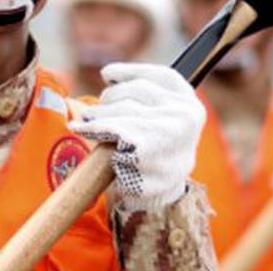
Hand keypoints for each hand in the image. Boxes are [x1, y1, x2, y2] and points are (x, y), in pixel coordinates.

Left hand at [69, 63, 205, 209]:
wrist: (160, 200)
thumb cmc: (158, 157)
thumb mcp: (164, 124)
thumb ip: (147, 98)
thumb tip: (108, 73)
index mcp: (192, 105)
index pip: (162, 76)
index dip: (131, 71)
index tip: (107, 74)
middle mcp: (185, 115)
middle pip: (137, 91)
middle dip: (110, 97)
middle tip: (94, 110)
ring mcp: (168, 131)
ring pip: (122, 108)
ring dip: (98, 113)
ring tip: (85, 120)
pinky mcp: (145, 149)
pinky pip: (113, 129)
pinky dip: (93, 128)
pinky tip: (81, 128)